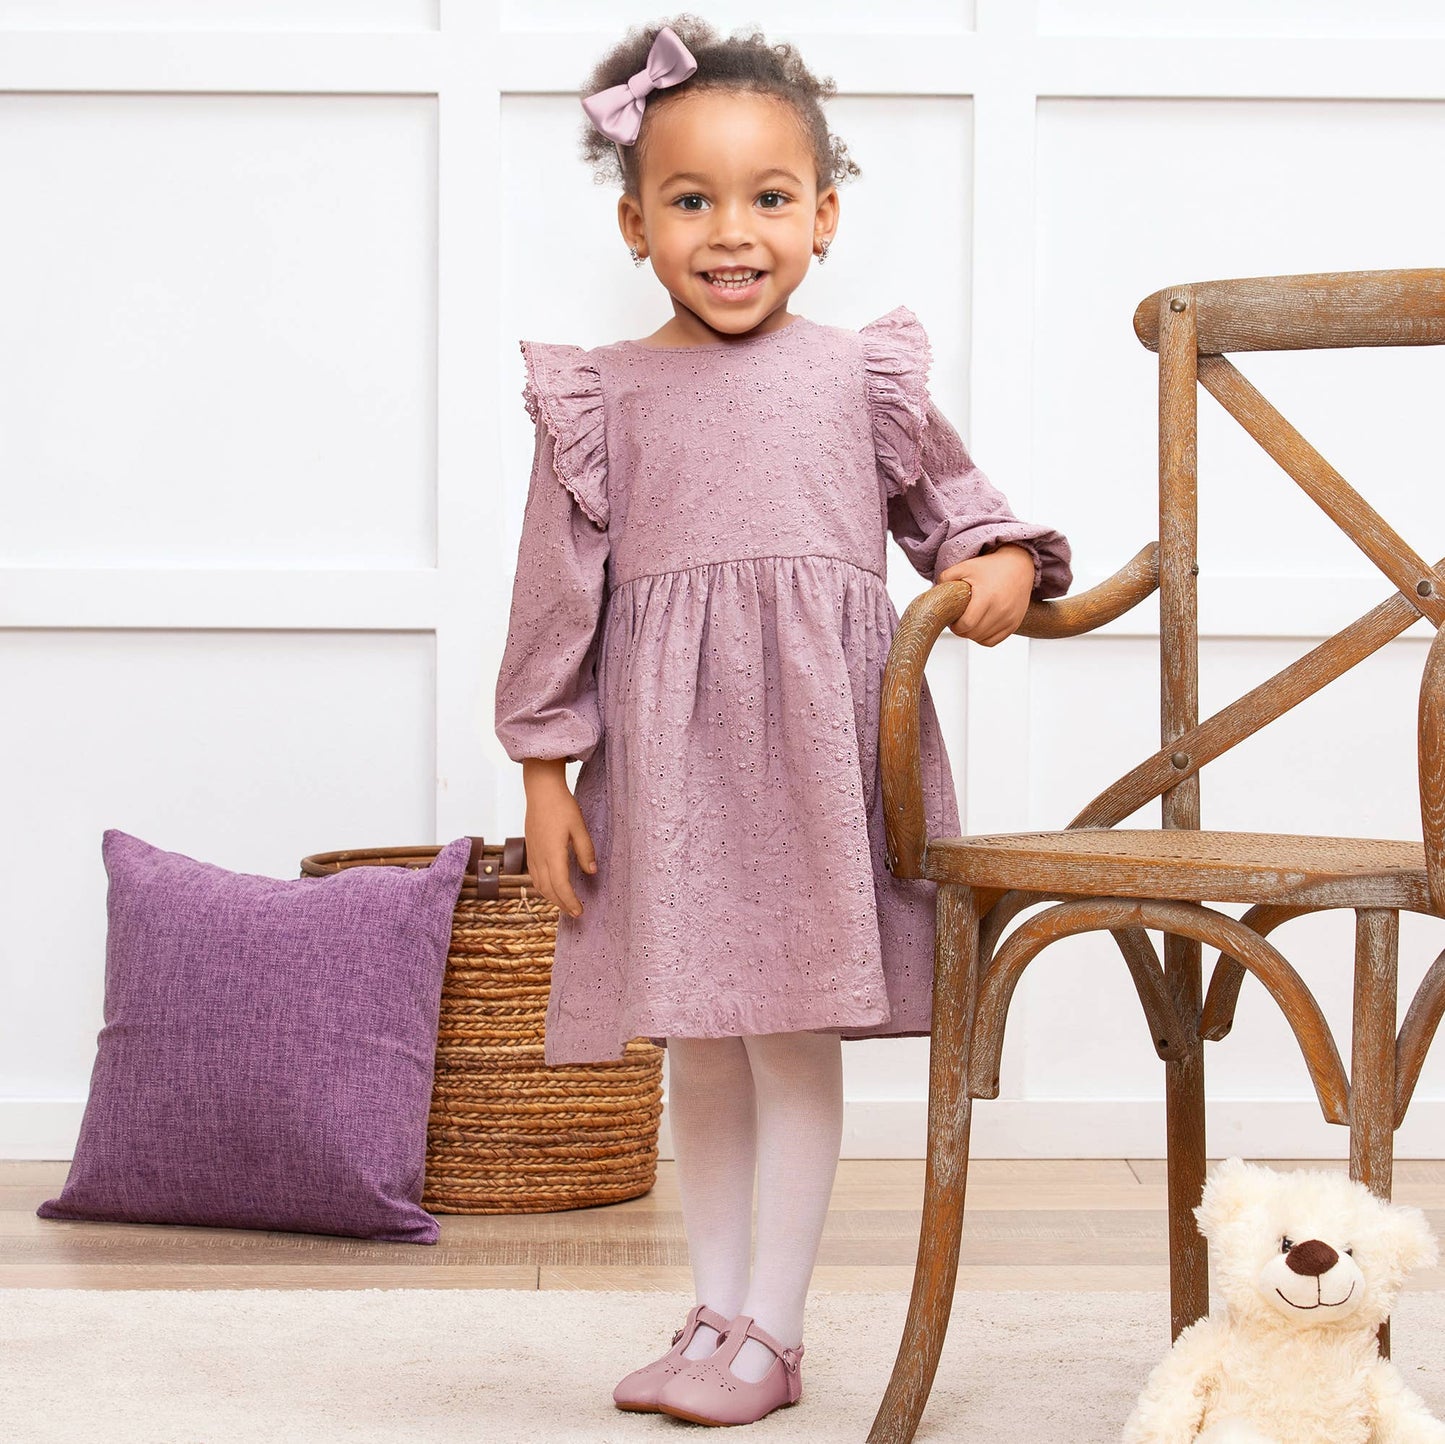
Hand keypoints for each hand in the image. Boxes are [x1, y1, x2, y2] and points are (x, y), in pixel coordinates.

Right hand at [521, 759, 597, 917]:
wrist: (540, 791)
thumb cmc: (561, 806)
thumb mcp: (579, 827)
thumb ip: (585, 850)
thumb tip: (591, 872)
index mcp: (552, 853)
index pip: (560, 885)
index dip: (569, 901)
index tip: (580, 911)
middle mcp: (539, 857)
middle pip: (548, 889)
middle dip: (562, 904)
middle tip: (576, 913)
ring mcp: (532, 854)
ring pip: (539, 885)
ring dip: (552, 898)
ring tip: (565, 905)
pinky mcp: (530, 850)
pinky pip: (534, 876)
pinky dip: (543, 888)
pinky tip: (552, 888)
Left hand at [937, 544, 1035, 646]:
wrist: (1019, 565)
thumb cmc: (991, 566)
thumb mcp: (966, 566)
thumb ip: (946, 577)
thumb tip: (933, 593)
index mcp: (987, 597)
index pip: (966, 624)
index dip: (955, 626)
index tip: (953, 620)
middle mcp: (1000, 610)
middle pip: (973, 634)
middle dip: (962, 630)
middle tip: (958, 621)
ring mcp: (1009, 618)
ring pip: (982, 639)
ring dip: (971, 634)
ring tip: (968, 622)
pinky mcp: (1014, 623)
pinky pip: (993, 641)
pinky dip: (983, 638)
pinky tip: (979, 627)